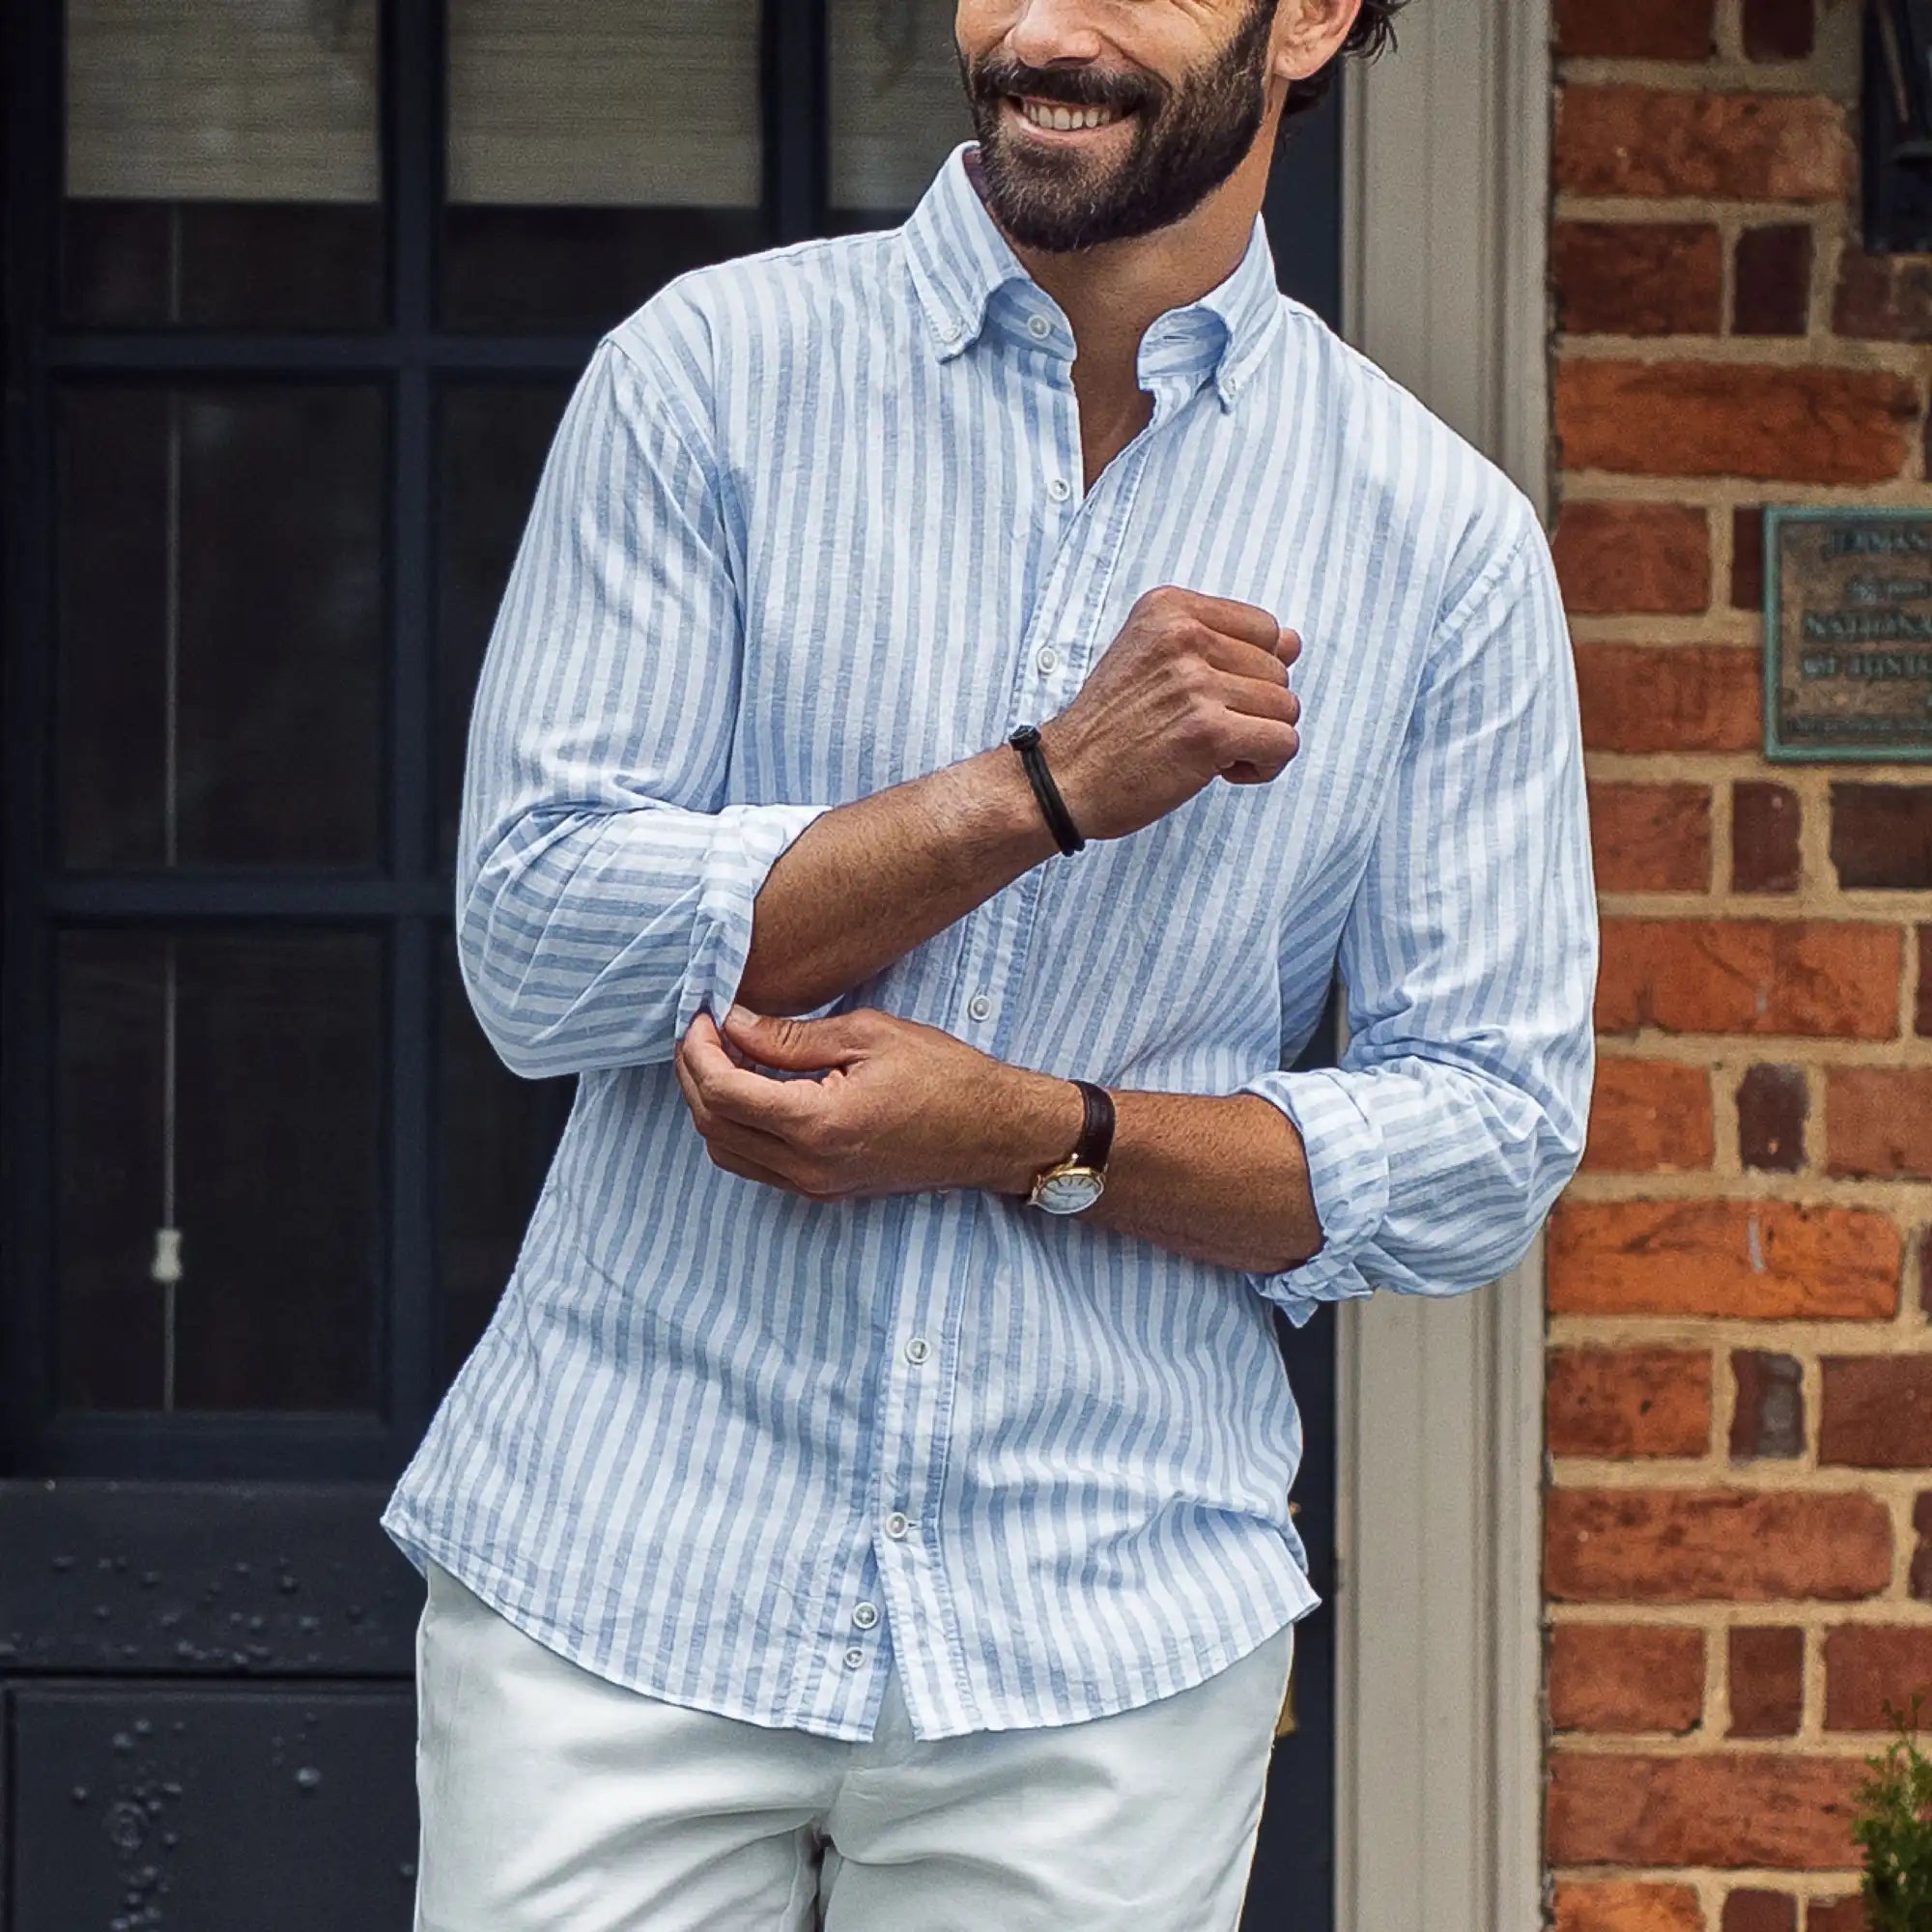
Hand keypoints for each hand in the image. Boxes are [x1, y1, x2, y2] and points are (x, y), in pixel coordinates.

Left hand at [672, 1006, 1079, 1201]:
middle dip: (694, 1074)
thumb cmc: (944, 1076)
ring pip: (726, 1152)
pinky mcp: (824, 1191)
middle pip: (712, 1125)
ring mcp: (814, 1186)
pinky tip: (753, 1089)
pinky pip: (755, 1165)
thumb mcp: (867, 1035)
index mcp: (818, 1124)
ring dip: (711, 1104)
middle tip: (703, 1031)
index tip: (701, 1016)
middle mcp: (808, 1167)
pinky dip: (738, 1126)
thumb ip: (790, 1037)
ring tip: (723, 1056)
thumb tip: (733, 1023)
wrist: (993, 1132)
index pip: (722, 1092)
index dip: (699, 1051)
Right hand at [1036, 587, 1300, 840]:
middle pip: (1280, 670)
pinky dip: (1264, 766)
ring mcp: (1196, 683)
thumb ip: (1224, 646)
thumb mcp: (1156, 663)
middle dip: (1254, 709)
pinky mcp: (1208, 731)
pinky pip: (1284, 743)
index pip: (1266, 628)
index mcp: (1170, 607)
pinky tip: (1223, 771)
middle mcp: (1184, 635)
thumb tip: (1295, 641)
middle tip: (1202, 731)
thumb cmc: (1110, 727)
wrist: (1063, 779)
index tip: (1208, 698)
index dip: (1249, 671)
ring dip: (1258, 740)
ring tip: (1211, 752)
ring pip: (1286, 709)